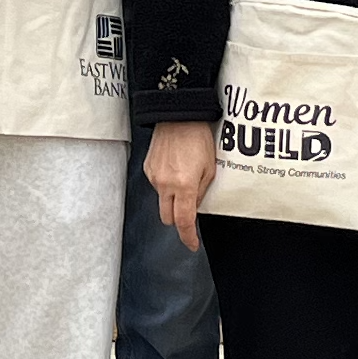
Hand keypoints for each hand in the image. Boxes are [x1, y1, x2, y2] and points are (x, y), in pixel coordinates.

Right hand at [144, 120, 216, 252]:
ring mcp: (154, 176)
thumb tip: (195, 207)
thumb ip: (201, 192)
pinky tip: (175, 169)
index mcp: (184, 186)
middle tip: (189, 210)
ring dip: (172, 199)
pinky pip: (157, 185)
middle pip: (168, 217)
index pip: (184, 221)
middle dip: (178, 219)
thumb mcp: (210, 168)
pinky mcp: (147, 168)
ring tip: (184, 179)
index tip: (192, 244)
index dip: (188, 237)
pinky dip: (166, 185)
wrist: (178, 114)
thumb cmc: (197, 137)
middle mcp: (165, 184)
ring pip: (162, 201)